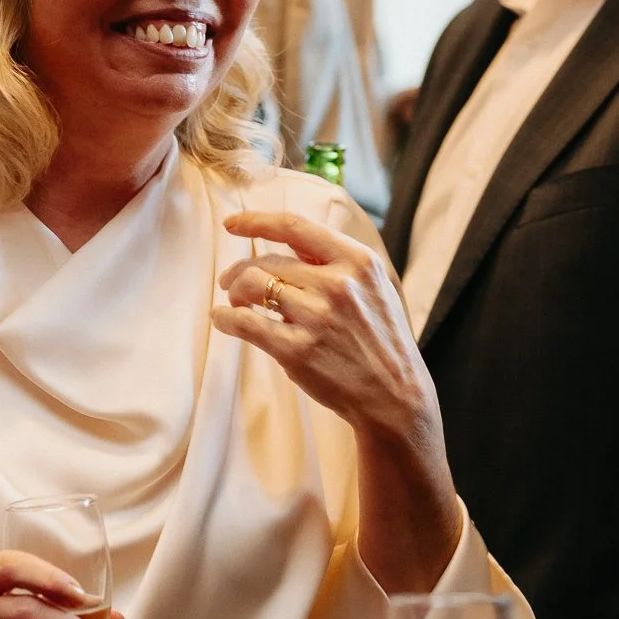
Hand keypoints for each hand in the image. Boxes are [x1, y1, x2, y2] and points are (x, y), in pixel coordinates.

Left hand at [214, 210, 461, 588]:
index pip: (295, 227)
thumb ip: (339, 264)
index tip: (233, 223)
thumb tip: (290, 243)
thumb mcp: (376, 289)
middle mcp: (338, 283)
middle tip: (229, 283)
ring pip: (252, 286)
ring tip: (235, 305)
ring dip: (234, 294)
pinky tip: (223, 320)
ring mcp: (317, 317)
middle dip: (239, 271)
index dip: (257, 221)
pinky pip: (246, 323)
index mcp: (358, 261)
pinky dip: (226, 319)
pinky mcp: (298, 350)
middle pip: (267, 261)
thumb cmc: (382, 343)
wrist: (396, 398)